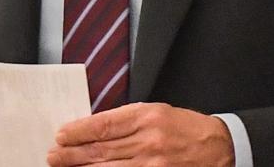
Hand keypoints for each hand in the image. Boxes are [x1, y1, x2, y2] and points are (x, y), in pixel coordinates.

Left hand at [46, 102, 233, 166]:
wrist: (220, 147)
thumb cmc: (185, 127)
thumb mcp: (156, 112)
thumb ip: (125, 120)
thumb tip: (92, 129)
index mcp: (146, 117)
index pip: (103, 125)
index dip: (79, 131)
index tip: (61, 135)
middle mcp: (149, 141)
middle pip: (102, 149)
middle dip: (73, 154)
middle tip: (53, 155)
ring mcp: (154, 164)